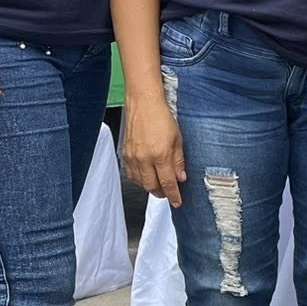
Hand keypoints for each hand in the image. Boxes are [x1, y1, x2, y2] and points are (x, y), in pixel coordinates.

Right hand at [120, 92, 186, 207]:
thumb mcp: (178, 139)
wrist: (143, 103)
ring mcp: (132, 157)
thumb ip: (179, 161)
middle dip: (162, 193)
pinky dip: (139, 179)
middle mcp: (144, 159)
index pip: (168, 183)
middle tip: (169, 192)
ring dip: (150, 186)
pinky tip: (146, 174)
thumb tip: (181, 178)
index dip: (174, 196)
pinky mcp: (125, 154)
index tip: (177, 202)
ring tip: (159, 183)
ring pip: (140, 182)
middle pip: (152, 187)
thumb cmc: (161, 117)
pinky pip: (131, 174)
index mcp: (160, 155)